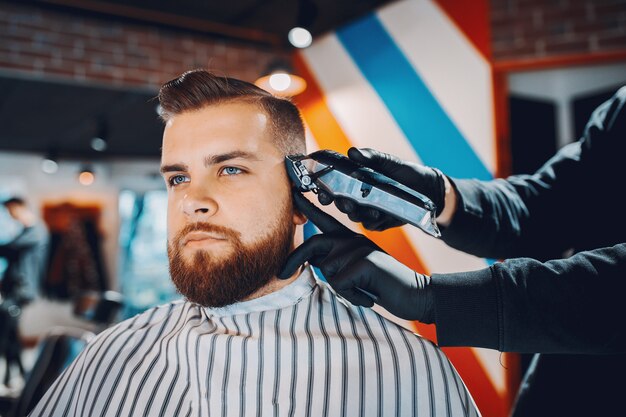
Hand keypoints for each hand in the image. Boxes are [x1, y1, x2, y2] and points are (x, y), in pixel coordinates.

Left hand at [279, 192, 434, 322]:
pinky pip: (339, 282)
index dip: (308, 206)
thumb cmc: (380, 285)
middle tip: (280, 274)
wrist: (414, 294)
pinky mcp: (365, 261)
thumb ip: (334, 261)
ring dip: (340, 288)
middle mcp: (353, 238)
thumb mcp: (353, 271)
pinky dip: (351, 295)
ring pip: (326, 269)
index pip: (324, 219)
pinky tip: (367, 296)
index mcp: (349, 239)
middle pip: (314, 243)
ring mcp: (359, 247)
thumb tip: (312, 259)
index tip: (292, 193)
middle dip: (294, 259)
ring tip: (360, 290)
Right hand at [317, 147, 446, 230]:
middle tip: (344, 201)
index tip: (322, 191)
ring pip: (355, 216)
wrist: (428, 189)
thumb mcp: (388, 162)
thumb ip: (370, 157)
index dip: (324, 190)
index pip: (333, 186)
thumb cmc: (405, 173)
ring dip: (358, 213)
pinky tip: (379, 214)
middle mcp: (358, 197)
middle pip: (340, 203)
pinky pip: (371, 224)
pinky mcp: (379, 222)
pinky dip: (373, 220)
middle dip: (340, 203)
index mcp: (354, 182)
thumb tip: (352, 152)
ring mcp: (368, 211)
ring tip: (366, 208)